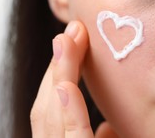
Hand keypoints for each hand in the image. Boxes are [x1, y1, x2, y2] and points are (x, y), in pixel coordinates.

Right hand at [30, 21, 117, 136]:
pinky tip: (66, 86)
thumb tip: (106, 127)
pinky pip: (74, 137)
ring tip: (65, 40)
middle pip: (48, 104)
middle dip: (58, 63)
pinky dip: (70, 111)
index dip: (59, 72)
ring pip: (53, 114)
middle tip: (74, 29)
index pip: (51, 107)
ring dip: (60, 74)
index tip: (75, 41)